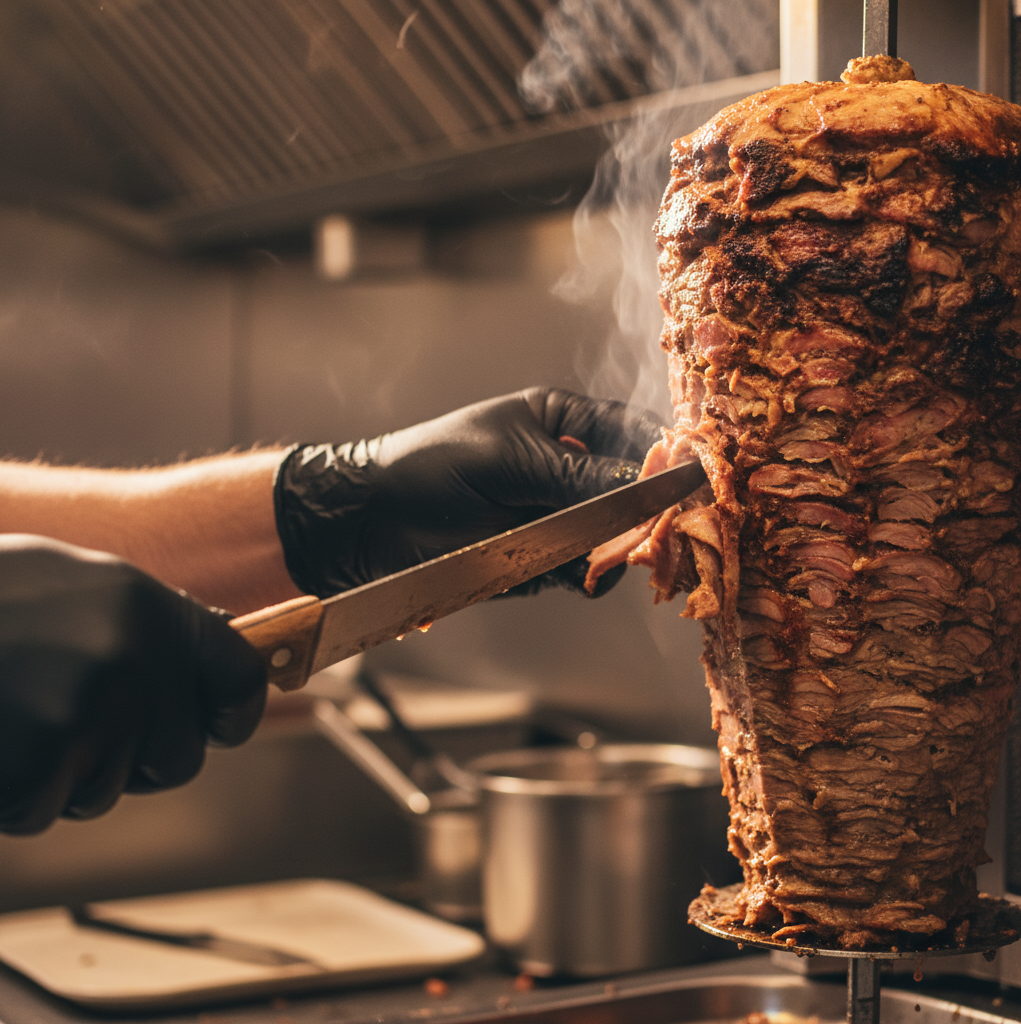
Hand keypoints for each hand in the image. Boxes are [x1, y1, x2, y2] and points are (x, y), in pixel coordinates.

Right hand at [0, 535, 265, 834]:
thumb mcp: (77, 586)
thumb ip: (148, 625)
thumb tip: (226, 653)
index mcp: (151, 606)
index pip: (241, 679)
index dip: (227, 715)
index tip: (209, 726)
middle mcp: (136, 656)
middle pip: (179, 756)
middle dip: (130, 757)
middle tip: (61, 716)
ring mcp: (91, 711)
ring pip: (108, 789)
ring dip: (62, 773)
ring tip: (10, 711)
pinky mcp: (41, 763)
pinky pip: (45, 809)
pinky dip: (12, 794)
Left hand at [274, 387, 665, 597]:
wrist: (372, 525)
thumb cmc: (432, 468)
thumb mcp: (511, 462)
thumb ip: (581, 478)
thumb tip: (650, 485)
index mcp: (565, 422)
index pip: (635, 435)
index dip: (666, 458)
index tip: (691, 482)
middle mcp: (571, 469)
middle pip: (635, 492)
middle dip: (649, 512)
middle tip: (660, 529)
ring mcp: (560, 518)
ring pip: (618, 537)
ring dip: (620, 548)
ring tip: (608, 554)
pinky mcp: (546, 560)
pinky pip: (587, 571)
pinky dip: (591, 575)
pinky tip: (582, 574)